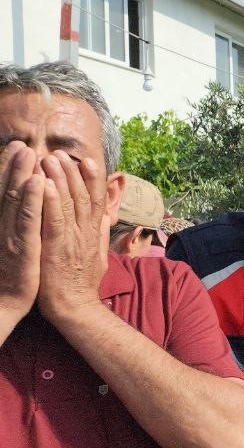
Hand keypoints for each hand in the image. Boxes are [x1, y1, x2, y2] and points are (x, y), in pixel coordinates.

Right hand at [0, 142, 44, 320]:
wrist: (3, 305)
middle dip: (13, 164)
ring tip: (28, 151)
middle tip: (20, 142)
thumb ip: (17, 222)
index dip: (9, 168)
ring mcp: (8, 235)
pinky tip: (37, 182)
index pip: (6, 192)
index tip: (17, 147)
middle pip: (7, 189)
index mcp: (2, 224)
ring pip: (14, 198)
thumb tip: (28, 203)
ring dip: (20, 173)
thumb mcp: (14, 244)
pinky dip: (31, 199)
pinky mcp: (21, 247)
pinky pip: (27, 219)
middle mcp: (1, 225)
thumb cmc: (11, 275)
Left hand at [36, 151, 108, 323]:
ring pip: (69, 203)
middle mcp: (86, 233)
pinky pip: (54, 220)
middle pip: (82, 196)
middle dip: (72, 173)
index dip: (94, 179)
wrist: (75, 308)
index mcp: (93, 234)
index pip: (97, 201)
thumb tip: (103, 217)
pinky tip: (43, 184)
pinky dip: (50, 201)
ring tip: (49, 159)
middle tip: (60, 153)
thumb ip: (98, 234)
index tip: (87, 161)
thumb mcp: (97, 256)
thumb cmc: (81, 284)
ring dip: (60, 179)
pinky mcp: (56, 248)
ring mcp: (73, 240)